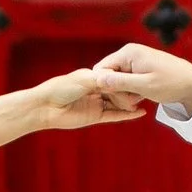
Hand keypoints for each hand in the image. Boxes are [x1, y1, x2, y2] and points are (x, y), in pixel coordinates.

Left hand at [32, 68, 150, 132]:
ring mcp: (96, 104)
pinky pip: (114, 115)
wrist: (46, 107)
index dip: (125, 77)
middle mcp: (95, 90)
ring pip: (117, 103)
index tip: (139, 74)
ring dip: (130, 102)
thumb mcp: (84, 79)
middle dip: (130, 89)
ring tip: (146, 99)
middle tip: (145, 89)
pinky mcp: (95, 117)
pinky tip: (140, 112)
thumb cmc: (60, 88)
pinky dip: (127, 115)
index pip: (113, 77)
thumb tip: (120, 82)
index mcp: (91, 77)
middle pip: (117, 90)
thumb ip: (103, 80)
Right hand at [90, 39, 191, 113]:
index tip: (120, 98)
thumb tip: (97, 79)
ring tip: (139, 100)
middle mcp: (128, 53)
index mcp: (128, 53)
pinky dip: (130, 92)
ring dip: (124, 94)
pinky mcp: (138, 70)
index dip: (105, 87)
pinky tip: (141, 98)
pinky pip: (125, 82)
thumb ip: (120, 82)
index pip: (101, 70)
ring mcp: (133, 61)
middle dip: (116, 92)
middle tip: (132, 103)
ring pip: (116, 81)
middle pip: (107, 76)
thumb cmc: (172, 83)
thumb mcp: (145, 86)